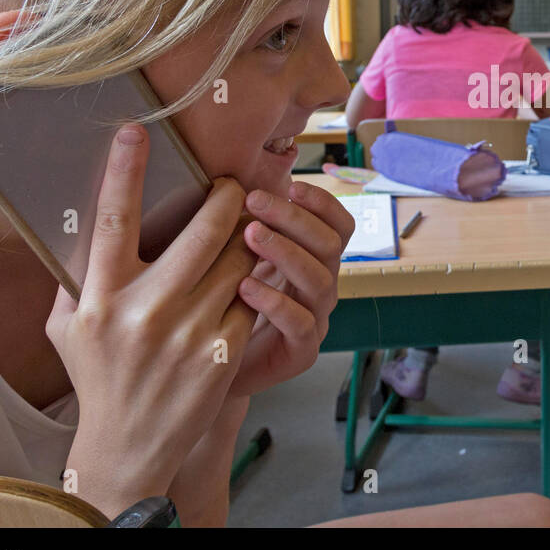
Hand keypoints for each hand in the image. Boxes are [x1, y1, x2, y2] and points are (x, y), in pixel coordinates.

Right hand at [47, 126, 257, 517]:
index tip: (135, 131)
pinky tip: (250, 284)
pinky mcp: (222, 352)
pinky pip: (251, 299)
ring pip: (239, 261)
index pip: (112, 220)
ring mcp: (188, 332)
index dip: (124, 171)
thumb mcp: (69, 327)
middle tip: (235, 184)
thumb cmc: (99, 376)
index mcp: (99, 297)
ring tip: (248, 232)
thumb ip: (77, 277)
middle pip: (202, 229)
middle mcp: (143, 310)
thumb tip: (88, 222)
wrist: (129, 443)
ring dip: (249, 241)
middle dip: (228, 198)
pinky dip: (254, 287)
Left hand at [230, 181, 353, 397]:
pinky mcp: (301, 352)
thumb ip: (244, 227)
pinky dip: (274, 301)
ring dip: (286, 252)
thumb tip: (226, 182)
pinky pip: (301, 324)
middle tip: (256, 202)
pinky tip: (244, 286)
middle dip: (295, 218)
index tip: (290, 185)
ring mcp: (315, 319)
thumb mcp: (236, 258)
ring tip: (250, 235)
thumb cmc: (222, 304)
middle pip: (329, 245)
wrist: (210, 368)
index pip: (339, 226)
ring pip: (319, 280)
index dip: (322, 203)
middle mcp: (320, 287)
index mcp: (314, 260)